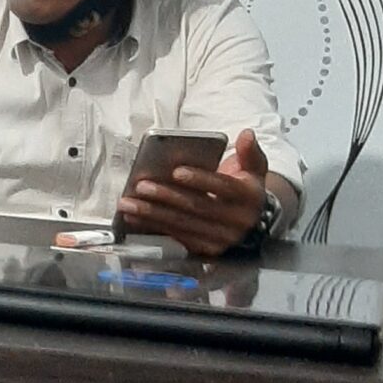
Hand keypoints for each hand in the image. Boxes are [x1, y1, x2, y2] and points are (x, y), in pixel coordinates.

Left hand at [119, 129, 271, 257]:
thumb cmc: (245, 188)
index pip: (222, 187)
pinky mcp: (206, 249)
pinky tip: (134, 217)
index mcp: (248, 196)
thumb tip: (246, 134)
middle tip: (141, 186)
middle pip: (197, 207)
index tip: (176, 171)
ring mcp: (221, 238)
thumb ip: (249, 151)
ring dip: (153, 214)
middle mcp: (237, 220)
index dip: (200, 179)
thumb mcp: (254, 168)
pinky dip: (153, 226)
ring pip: (183, 223)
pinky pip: (177, 236)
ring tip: (129, 203)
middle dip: (167, 196)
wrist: (253, 221)